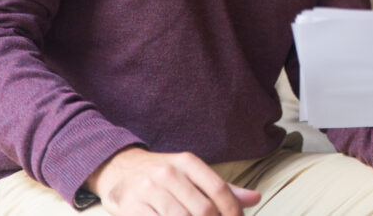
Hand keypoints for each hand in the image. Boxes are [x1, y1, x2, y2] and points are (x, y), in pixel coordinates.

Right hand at [86, 146, 260, 215]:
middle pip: (202, 209)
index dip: (233, 210)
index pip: (219, 188)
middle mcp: (169, 173)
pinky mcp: (132, 207)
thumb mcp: (191, 173)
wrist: (118, 168)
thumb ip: (221, 188)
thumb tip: (254, 198)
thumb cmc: (163, 174)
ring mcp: (149, 190)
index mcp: (187, 162)